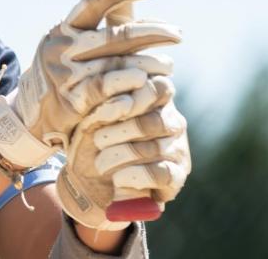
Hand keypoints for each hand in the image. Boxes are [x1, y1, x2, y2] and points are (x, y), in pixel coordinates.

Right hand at [0, 0, 180, 169]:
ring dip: (150, 63)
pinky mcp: (74, 99)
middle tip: (178, 34)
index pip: (96, 0)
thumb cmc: (63, 75)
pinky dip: (130, 83)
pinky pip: (109, 88)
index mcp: (64, 29)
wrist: (32, 114)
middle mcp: (64, 47)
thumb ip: (97, 35)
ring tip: (168, 66)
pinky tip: (147, 81)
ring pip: (119, 63)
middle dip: (153, 32)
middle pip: (117, 34)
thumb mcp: (68, 48)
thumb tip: (144, 21)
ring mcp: (67, 73)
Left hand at [56, 76, 191, 229]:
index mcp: (153, 98)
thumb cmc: (90, 139)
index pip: (159, 88)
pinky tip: (117, 178)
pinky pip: (161, 174)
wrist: (92, 179)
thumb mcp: (89, 117)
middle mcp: (172, 120)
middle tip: (97, 140)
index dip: (136, 98)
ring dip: (122, 155)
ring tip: (100, 162)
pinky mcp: (178, 175)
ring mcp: (178, 147)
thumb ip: (100, 100)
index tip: (106, 110)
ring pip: (156, 148)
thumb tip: (115, 95)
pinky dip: (135, 176)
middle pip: (155, 121)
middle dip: (121, 131)